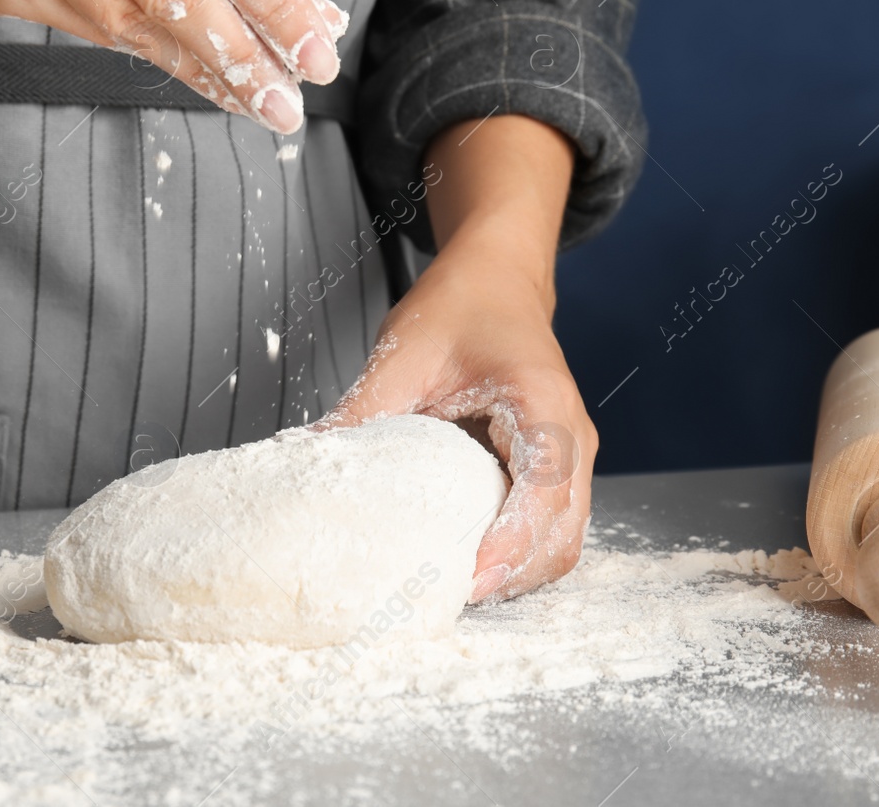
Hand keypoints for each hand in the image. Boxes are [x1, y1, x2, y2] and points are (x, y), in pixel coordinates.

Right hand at [0, 0, 344, 133]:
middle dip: (248, 56)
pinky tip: (198, 77)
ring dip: (207, 72)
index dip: (277, 2)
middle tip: (291, 102)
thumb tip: (303, 4)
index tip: (317, 49)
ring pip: (137, 27)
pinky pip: (97, 35)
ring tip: (256, 102)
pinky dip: (157, 59)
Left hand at [321, 116, 595, 602]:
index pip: (542, 489)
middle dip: (512, 575)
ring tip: (451, 589)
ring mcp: (572, 454)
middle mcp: (571, 434)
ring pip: (564, 540)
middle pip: (563, 533)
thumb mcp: (403, 352)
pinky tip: (468, 561)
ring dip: (517, 572)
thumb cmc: (461, 305)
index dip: (510, 544)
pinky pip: (551, 527)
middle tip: (444, 600)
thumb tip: (307, 463)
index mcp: (541, 401)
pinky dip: (518, 554)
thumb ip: (363, 411)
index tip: (468, 582)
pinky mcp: (556, 467)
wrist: (496, 278)